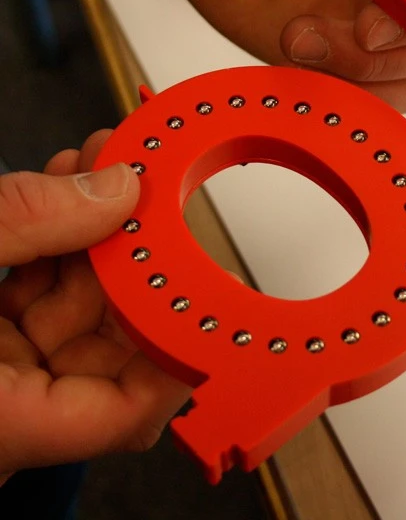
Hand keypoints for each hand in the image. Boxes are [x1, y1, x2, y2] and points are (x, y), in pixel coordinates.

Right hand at [0, 132, 190, 484]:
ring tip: (110, 166)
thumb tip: (118, 190)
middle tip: (152, 190)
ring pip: (75, 307)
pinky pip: (34, 291)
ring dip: (97, 234)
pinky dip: (55, 239)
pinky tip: (70, 186)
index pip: (128, 410)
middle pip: (110, 342)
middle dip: (136, 257)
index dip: (181, 347)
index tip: (208, 284)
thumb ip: (27, 220)